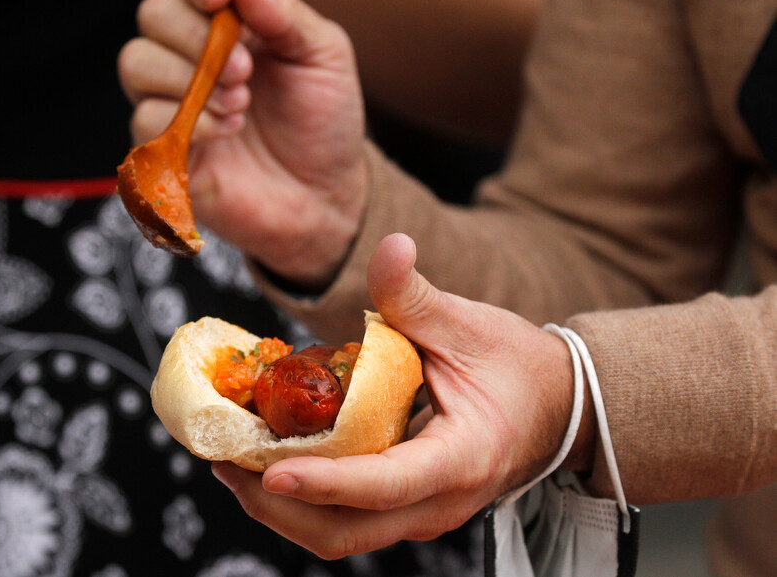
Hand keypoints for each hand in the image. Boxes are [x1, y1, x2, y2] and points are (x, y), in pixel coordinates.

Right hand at [118, 0, 367, 287]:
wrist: (327, 195)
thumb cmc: (324, 122)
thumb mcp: (324, 56)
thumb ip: (284, 14)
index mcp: (228, 24)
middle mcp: (192, 57)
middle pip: (154, 15)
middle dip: (196, 36)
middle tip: (245, 70)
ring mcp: (173, 103)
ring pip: (136, 62)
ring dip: (189, 78)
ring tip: (241, 103)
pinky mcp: (164, 151)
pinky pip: (144, 120)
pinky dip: (189, 121)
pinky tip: (228, 131)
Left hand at [210, 233, 593, 558]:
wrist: (557, 406)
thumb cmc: (517, 366)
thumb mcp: (469, 325)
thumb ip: (417, 294)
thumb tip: (390, 244)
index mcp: (460, 460)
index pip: (385, 485)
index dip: (325, 482)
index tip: (271, 470)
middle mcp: (438, 503)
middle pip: (345, 532)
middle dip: (276, 506)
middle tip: (221, 459)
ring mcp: (421, 511)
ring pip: (339, 534)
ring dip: (280, 507)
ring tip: (229, 459)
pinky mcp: (406, 505)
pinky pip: (346, 518)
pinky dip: (302, 496)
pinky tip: (268, 455)